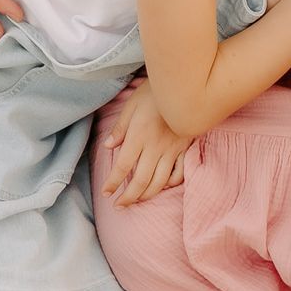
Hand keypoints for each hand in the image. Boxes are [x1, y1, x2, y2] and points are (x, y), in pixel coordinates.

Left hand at [101, 78, 193, 206]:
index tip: (106, 192)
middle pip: (140, 180)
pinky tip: (161, 185)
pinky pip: (178, 174)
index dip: (113, 183)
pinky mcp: (184, 149)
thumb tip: (108, 146)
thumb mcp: (131, 105)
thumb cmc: (154, 92)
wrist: (184, 85)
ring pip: (159, 182)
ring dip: (146, 195)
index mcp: (138, 136)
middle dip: (128, 197)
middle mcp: (155, 146)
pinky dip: (169, 184)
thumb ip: (120, 128)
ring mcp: (172, 150)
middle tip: (119, 205)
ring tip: (137, 200)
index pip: (122, 167)